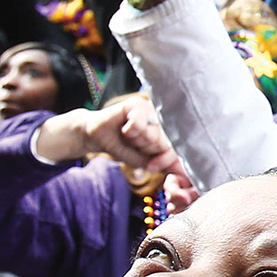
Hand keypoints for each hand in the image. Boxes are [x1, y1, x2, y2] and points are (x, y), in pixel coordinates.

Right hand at [37, 101, 181, 174]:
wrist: (97, 136)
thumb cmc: (121, 146)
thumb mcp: (143, 159)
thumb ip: (162, 162)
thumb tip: (180, 172)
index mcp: (167, 131)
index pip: (175, 148)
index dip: (164, 160)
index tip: (152, 166)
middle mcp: (162, 119)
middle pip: (164, 143)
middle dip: (145, 149)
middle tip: (133, 143)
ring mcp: (151, 109)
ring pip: (151, 135)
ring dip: (135, 141)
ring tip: (127, 134)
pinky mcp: (137, 104)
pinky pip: (137, 124)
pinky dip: (128, 131)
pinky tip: (123, 127)